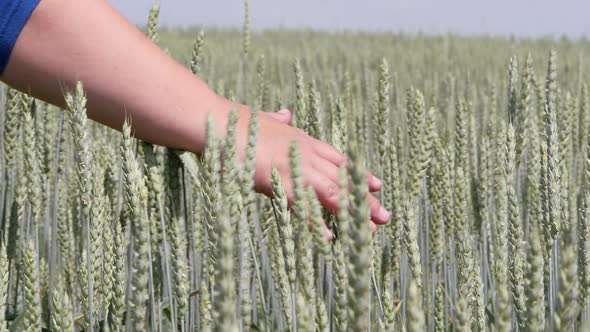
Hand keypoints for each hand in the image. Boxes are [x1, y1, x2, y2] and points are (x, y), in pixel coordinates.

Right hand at [236, 108, 390, 234]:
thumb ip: (277, 120)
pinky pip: (304, 208)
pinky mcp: (280, 183)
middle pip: (343, 179)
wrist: (216, 122)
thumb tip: (286, 113)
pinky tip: (331, 238)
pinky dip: (317, 225)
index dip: (358, 173)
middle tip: (384, 215)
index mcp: (302, 140)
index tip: (376, 184)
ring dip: (353, 212)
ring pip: (332, 194)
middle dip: (365, 198)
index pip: (338, 159)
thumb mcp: (263, 118)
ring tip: (372, 229)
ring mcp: (295, 168)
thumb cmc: (235, 122)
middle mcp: (305, 154)